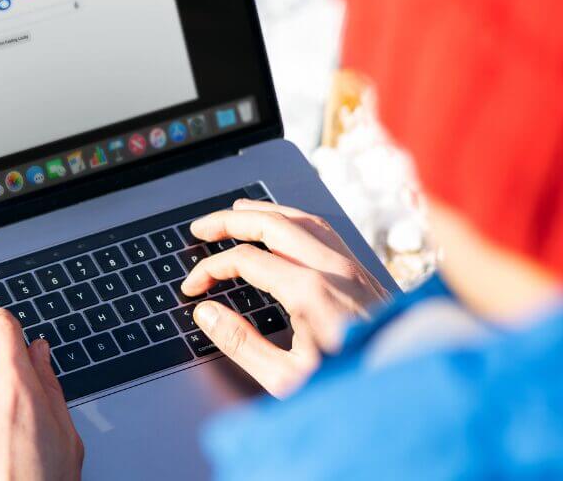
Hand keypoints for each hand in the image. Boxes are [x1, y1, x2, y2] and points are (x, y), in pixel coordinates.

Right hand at [181, 199, 385, 396]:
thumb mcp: (286, 379)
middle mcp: (332, 269)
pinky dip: (295, 220)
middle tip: (201, 228)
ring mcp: (352, 267)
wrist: (412, 394)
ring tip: (237, 212)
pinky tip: (285, 227)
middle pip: (273, 224)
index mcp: (309, 291)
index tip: (194, 286)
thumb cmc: (353, 391)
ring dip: (264, 212)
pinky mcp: (364, 274)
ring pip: (302, 219)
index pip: (245, 260)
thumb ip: (241, 343)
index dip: (211, 269)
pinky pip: (325, 231)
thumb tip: (207, 314)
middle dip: (230, 221)